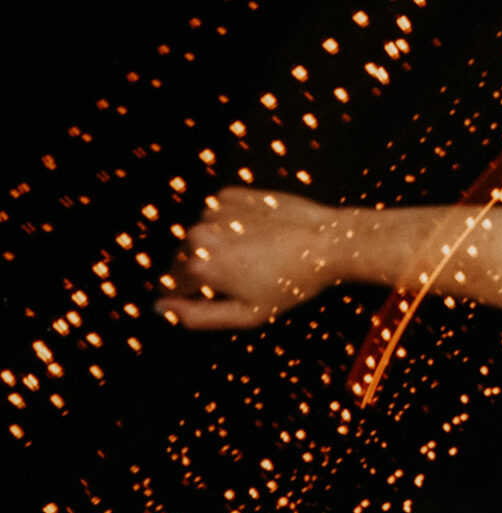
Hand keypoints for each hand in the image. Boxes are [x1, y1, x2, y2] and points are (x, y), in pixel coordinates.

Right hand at [156, 188, 345, 330]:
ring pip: (198, 236)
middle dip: (201, 272)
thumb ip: (197, 317)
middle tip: (241, 279)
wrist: (330, 242)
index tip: (214, 298)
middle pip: (181, 260)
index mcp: (198, 266)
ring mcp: (213, 210)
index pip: (169, 287)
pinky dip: (228, 224)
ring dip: (215, 246)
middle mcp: (198, 234)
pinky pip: (216, 215)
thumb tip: (161, 310)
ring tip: (253, 256)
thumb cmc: (293, 283)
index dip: (188, 297)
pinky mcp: (230, 195)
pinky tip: (256, 234)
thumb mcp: (248, 315)